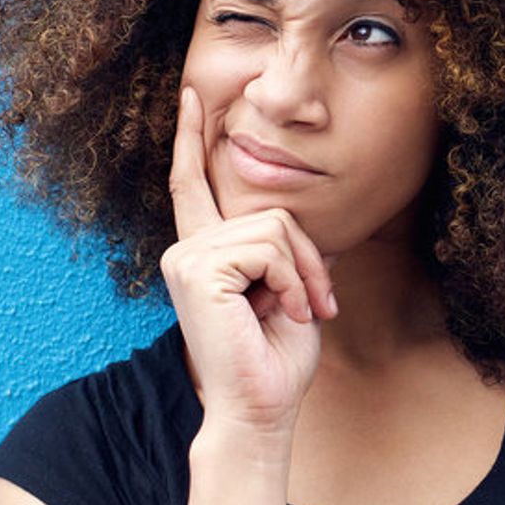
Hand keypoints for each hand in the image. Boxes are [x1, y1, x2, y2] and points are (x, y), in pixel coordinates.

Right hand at [161, 86, 337, 440]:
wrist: (258, 410)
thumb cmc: (273, 360)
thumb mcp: (287, 290)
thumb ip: (282, 248)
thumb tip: (291, 219)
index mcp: (202, 252)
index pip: (193, 183)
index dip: (190, 136)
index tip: (191, 95)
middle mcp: (185, 249)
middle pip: (269, 212)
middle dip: (308, 258)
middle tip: (318, 305)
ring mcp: (186, 257)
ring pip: (274, 228)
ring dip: (303, 275)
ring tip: (294, 313)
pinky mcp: (198, 268)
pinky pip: (269, 247)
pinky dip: (291, 281)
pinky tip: (279, 312)